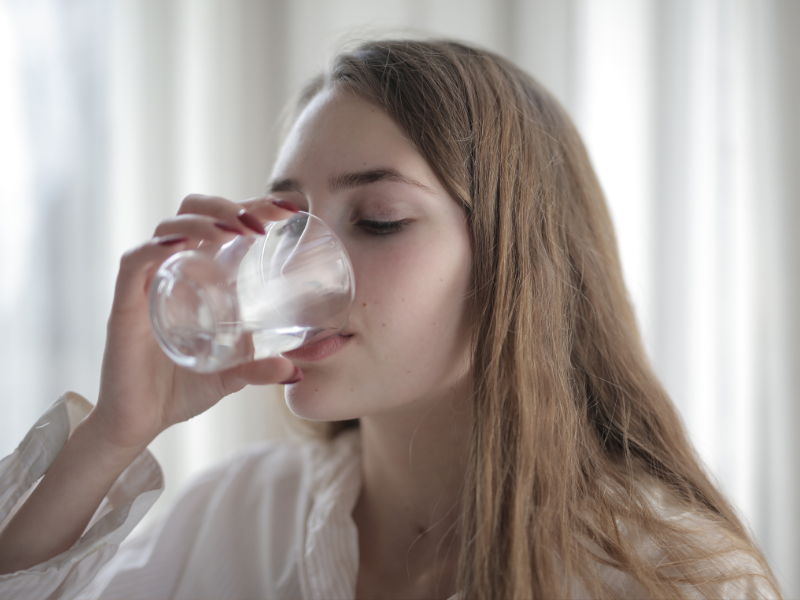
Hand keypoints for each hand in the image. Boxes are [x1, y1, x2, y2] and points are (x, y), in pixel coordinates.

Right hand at [88, 194, 301, 450]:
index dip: (253, 206)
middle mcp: (173, 270)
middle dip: (227, 206)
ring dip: (202, 221)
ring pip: (167, 228)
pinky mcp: (125, 305)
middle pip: (193, 212)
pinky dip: (156, 247)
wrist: (138, 423)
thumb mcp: (231, 376)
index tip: (288, 210)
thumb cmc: (181, 389)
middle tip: (261, 223)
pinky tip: (182, 245)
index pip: (222, 223)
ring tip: (233, 232)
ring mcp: (148, 284)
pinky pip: (134, 263)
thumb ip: (259, 369)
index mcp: (199, 275)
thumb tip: (296, 371)